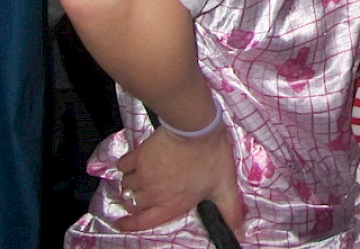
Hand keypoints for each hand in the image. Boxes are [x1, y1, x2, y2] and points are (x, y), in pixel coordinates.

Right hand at [115, 123, 243, 233]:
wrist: (196, 128)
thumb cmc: (211, 156)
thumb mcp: (225, 186)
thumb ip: (229, 210)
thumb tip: (238, 231)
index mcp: (171, 204)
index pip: (143, 222)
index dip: (130, 225)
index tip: (121, 224)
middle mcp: (153, 193)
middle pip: (133, 204)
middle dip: (133, 203)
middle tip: (139, 196)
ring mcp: (143, 174)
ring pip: (127, 185)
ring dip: (131, 184)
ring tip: (138, 179)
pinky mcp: (139, 155)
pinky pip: (123, 165)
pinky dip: (125, 166)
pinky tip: (133, 163)